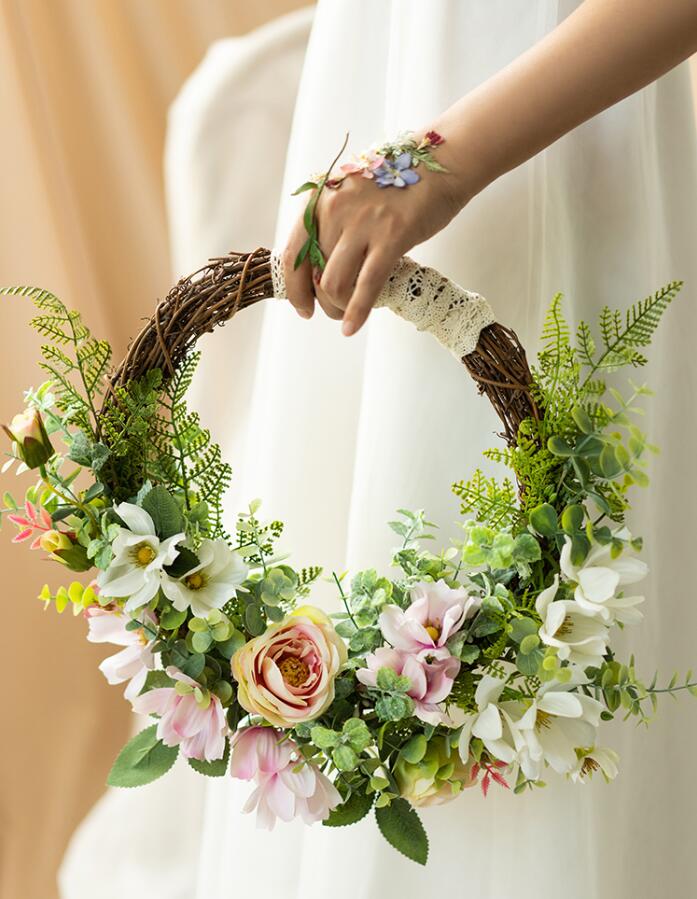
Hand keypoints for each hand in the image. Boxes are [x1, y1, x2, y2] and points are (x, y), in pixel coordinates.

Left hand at [282, 138, 464, 335]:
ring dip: (337, 308)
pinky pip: (367, 285)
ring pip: (333, 284)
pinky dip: (357, 313)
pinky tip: (352, 328)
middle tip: (334, 312)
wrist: (440, 163)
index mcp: (319, 200)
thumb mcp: (350, 194)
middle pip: (313, 275)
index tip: (303, 307)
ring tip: (346, 315)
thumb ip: (332, 223)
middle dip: (321, 302)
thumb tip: (322, 264)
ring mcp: (362, 223)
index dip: (294, 289)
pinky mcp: (391, 237)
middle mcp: (333, 210)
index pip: (292, 255)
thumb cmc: (397, 182)